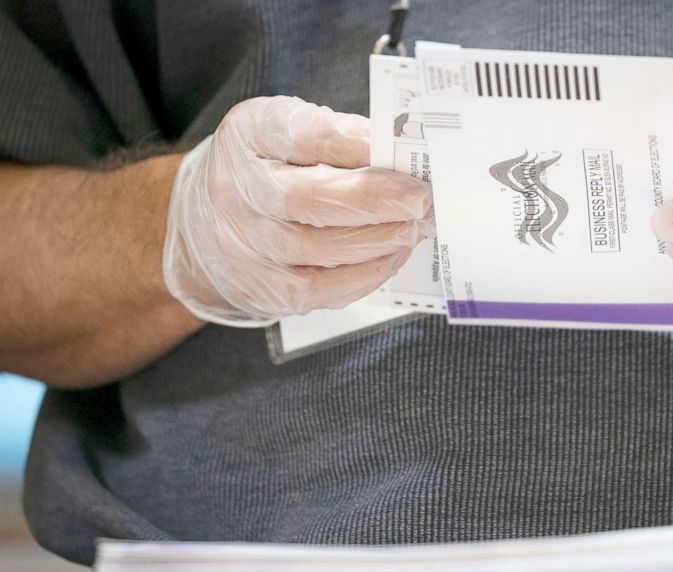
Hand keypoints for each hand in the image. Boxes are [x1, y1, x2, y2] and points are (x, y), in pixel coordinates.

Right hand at [163, 95, 431, 325]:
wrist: (204, 222)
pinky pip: (320, 288)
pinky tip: (391, 256)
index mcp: (248, 135)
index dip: (357, 143)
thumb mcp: (289, 134)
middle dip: (376, 200)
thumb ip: (340, 139)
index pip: (303, 136)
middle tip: (421, 199)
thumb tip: (405, 158)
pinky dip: (365, 274)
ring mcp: (244, 244)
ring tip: (414, 228)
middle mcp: (236, 190)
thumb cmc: (268, 170)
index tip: (401, 149)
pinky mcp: (262, 287)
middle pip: (307, 199)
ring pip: (318, 249)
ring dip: (379, 240)